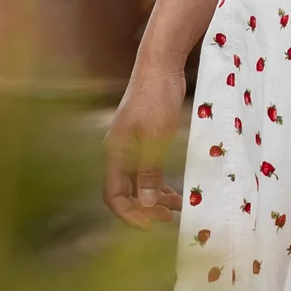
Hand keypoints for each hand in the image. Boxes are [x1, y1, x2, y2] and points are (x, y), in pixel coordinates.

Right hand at [104, 59, 189, 226]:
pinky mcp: (145, 139)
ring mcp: (131, 146)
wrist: (160, 66)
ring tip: (177, 208)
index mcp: (116, 154)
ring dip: (154, 198)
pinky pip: (148, 170)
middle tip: (168, 218)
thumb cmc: (156, 99)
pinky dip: (159, 183)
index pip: (113, 195)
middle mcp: (120, 153)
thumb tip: (147, 204)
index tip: (151, 225)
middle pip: (124, 192)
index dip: (129, 214)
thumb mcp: (156, 138)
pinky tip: (176, 192)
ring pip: (138, 183)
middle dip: (144, 209)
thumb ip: (150, 172)